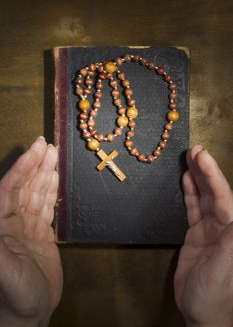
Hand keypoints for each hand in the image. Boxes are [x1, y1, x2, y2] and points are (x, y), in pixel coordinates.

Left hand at [0, 137, 62, 326]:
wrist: (31, 314)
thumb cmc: (15, 296)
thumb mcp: (5, 271)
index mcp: (0, 225)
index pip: (9, 190)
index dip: (22, 169)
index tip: (34, 151)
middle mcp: (11, 221)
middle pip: (24, 187)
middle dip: (35, 165)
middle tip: (46, 145)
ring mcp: (27, 226)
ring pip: (36, 193)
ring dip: (45, 173)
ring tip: (54, 154)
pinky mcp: (41, 232)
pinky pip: (47, 206)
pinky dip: (53, 191)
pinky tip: (56, 177)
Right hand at [174, 145, 232, 326]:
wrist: (201, 313)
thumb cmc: (214, 295)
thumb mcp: (224, 269)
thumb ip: (230, 243)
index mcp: (231, 231)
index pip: (223, 197)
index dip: (213, 175)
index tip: (202, 157)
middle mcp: (223, 226)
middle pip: (214, 192)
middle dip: (206, 170)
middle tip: (195, 150)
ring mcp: (210, 229)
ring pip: (204, 197)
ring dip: (197, 177)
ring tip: (190, 159)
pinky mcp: (197, 234)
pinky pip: (193, 208)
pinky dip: (190, 193)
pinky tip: (187, 180)